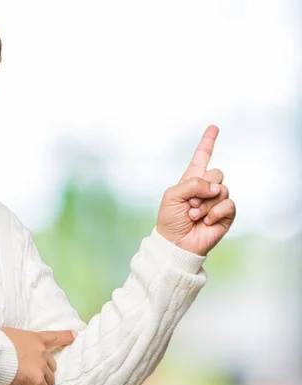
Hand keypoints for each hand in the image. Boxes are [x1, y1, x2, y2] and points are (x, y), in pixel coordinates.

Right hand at [0, 327, 76, 384]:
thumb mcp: (9, 337)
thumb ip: (17, 345)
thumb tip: (14, 354)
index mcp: (34, 338)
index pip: (53, 337)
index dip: (65, 336)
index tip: (75, 335)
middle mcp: (41, 352)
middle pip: (51, 367)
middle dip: (42, 375)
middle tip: (26, 380)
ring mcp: (41, 367)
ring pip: (48, 383)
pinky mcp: (37, 381)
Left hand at [157, 125, 235, 255]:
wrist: (176, 243)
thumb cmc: (170, 219)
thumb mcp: (173, 195)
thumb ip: (192, 184)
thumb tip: (216, 188)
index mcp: (191, 180)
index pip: (202, 157)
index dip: (208, 142)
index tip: (213, 127)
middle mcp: (206, 188)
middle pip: (216, 172)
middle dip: (202, 188)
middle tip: (190, 204)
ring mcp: (217, 200)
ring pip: (222, 189)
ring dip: (205, 204)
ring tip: (194, 215)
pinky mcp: (226, 214)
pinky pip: (228, 204)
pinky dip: (215, 212)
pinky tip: (205, 221)